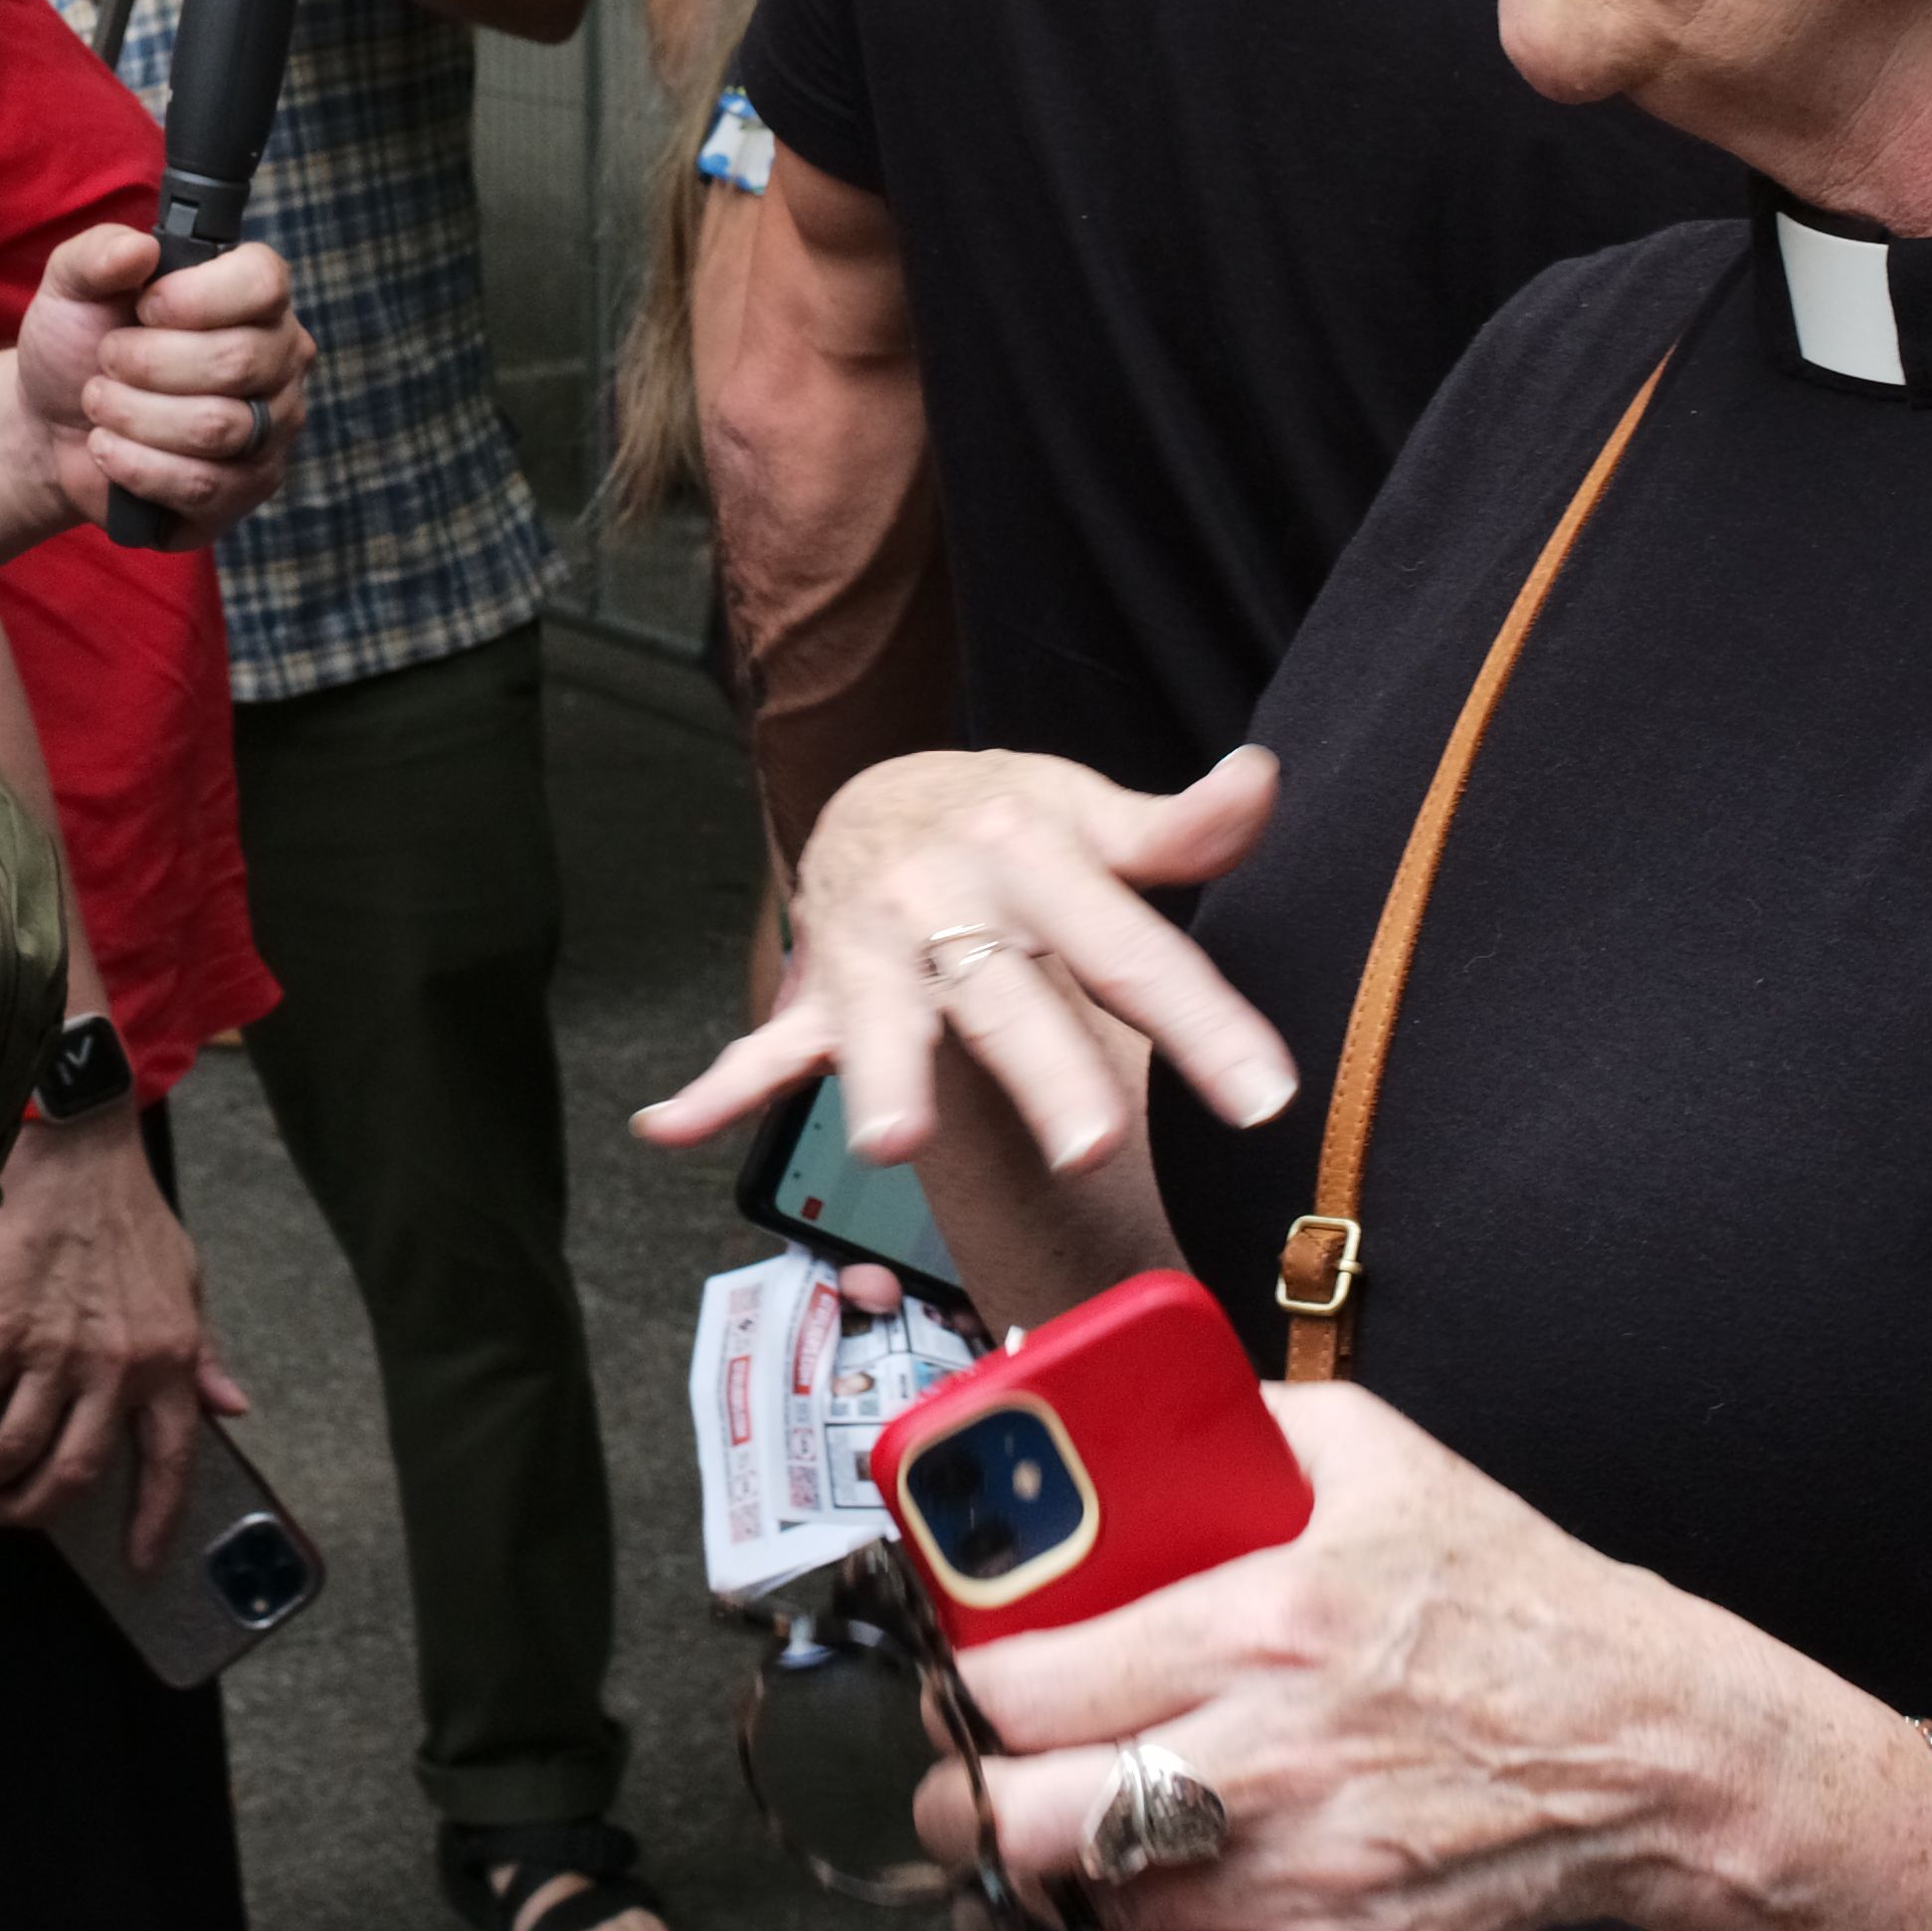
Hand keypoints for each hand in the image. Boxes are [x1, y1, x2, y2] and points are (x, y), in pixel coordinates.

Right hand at [0, 1104, 253, 1570]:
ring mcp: (61, 1349)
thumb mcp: (187, 1285)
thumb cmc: (134, 1218)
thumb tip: (231, 1407)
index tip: (138, 1563)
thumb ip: (203, 1354)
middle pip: (74, 1473)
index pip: (171, 1462)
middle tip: (8, 1513)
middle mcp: (119, 1367)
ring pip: (17, 1445)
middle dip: (33, 1509)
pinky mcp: (9, 1322)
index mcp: (171, 1361)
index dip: (155, 1519)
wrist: (82, 1155)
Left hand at [12, 224, 311, 544]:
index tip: (144, 307)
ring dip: (133, 415)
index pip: (264, 282)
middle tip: (107, 359)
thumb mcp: (73, 284)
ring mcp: (272, 430)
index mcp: (253, 295)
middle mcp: (280, 358)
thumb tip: (140, 250)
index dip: (198, 296)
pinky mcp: (248, 490)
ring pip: (215, 428)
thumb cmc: (81, 343)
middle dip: (146, 363)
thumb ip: (99, 253)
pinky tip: (108, 449)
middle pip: (235, 361)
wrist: (53, 426)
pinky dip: (136, 466)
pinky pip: (202, 485)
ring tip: (99, 402)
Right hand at [637, 746, 1296, 1180]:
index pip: (1131, 949)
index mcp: (1031, 858)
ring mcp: (874, 953)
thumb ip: (1178, 828)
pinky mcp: (820, 997)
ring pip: (884, 1022)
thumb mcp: (1090, 815)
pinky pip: (764, 1046)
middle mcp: (948, 904)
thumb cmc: (1008, 826)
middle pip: (1006, 995)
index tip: (1264, 1095)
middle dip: (1046, 1070)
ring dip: (884, 1078)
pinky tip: (667, 1127)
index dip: (1203, 1021)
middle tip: (1094, 1146)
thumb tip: (1260, 783)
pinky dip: (715, 1089)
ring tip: (890, 1140)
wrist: (880, 796)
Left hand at [918, 1383, 1737, 1930]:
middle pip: (1034, 1810)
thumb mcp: (1376, 1455)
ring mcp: (1306, 1869)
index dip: (957, 1687)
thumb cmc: (1517, 1600)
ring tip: (1030, 1852)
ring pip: (1098, 1909)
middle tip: (961, 1780)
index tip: (948, 1680)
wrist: (1650, 1739)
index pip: (1031, 1676)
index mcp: (1257, 1621)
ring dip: (1040, 1888)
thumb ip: (1244, 1418)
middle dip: (964, 1802)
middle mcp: (1266, 1753)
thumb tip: (1133, 1400)